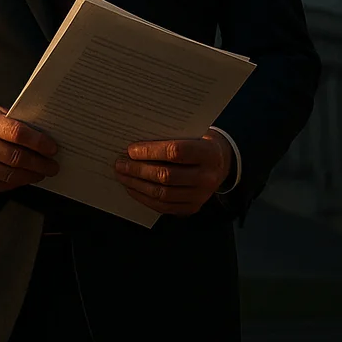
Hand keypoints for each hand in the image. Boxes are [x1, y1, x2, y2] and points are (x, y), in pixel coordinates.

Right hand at [0, 104, 59, 192]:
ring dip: (32, 175)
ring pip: (11, 175)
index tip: (52, 147)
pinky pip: (1, 186)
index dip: (38, 142)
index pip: (17, 133)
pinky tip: (26, 177)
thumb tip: (40, 134)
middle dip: (40, 163)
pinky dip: (17, 182)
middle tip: (53, 164)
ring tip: (42, 172)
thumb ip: (11, 121)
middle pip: (16, 157)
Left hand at [113, 130, 232, 216]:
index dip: (150, 151)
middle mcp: (207, 177)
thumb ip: (168, 137)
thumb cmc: (198, 142)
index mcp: (208, 153)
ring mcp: (201, 196)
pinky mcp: (192, 207)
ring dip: (137, 185)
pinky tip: (133, 188)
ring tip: (122, 176)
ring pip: (163, 194)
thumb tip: (134, 145)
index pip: (176, 152)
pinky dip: (145, 198)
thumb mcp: (191, 133)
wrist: (221, 162)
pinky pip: (164, 207)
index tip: (131, 150)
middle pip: (166, 176)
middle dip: (138, 170)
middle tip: (120, 164)